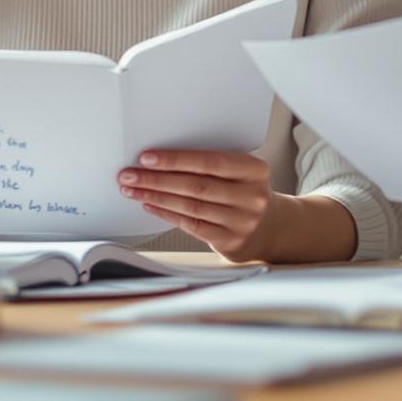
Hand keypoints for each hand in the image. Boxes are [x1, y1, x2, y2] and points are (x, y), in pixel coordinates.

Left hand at [120, 149, 276, 258]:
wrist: (271, 227)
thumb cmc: (245, 193)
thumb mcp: (240, 173)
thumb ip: (210, 165)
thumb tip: (161, 158)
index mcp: (254, 170)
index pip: (210, 161)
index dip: (176, 160)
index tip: (147, 158)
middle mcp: (252, 196)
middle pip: (196, 185)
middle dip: (157, 179)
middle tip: (130, 175)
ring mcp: (243, 222)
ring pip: (191, 207)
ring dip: (157, 197)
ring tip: (134, 190)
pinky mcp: (232, 242)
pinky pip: (192, 226)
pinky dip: (167, 214)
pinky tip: (151, 206)